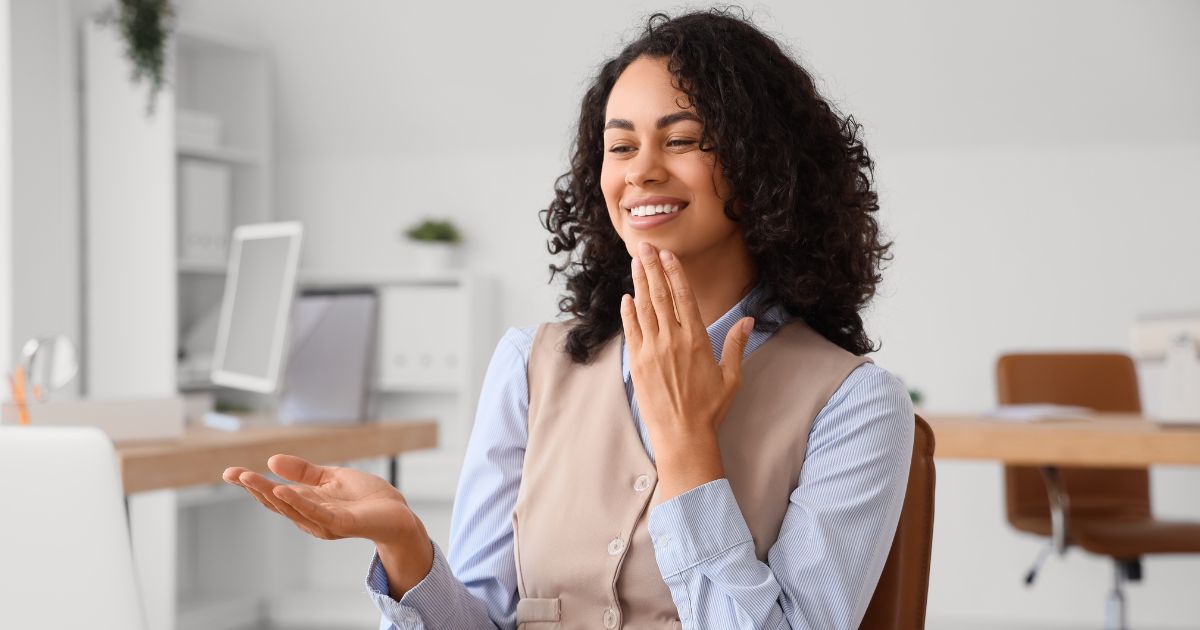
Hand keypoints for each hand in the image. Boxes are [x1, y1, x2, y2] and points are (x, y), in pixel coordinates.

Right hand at [223, 455, 432, 594]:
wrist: (397, 513)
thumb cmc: (366, 498)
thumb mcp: (330, 478)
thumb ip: (304, 472)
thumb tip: (272, 460)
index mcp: (307, 504)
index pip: (274, 494)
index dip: (252, 484)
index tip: (229, 472)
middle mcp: (310, 517)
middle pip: (277, 502)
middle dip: (254, 488)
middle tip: (234, 474)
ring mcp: (324, 522)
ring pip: (292, 508)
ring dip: (270, 494)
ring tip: (250, 479)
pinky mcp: (341, 523)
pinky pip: (317, 513)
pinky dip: (299, 502)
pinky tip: (283, 491)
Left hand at [620, 241, 753, 499]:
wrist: (683, 436)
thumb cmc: (709, 409)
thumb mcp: (731, 377)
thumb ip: (736, 344)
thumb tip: (749, 319)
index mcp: (697, 340)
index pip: (684, 297)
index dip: (674, 273)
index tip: (668, 255)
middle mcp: (672, 340)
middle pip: (660, 296)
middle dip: (652, 268)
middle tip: (644, 246)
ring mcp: (652, 351)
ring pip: (643, 309)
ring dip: (638, 283)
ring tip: (635, 262)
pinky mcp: (637, 364)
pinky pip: (631, 331)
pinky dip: (627, 312)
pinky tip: (626, 297)